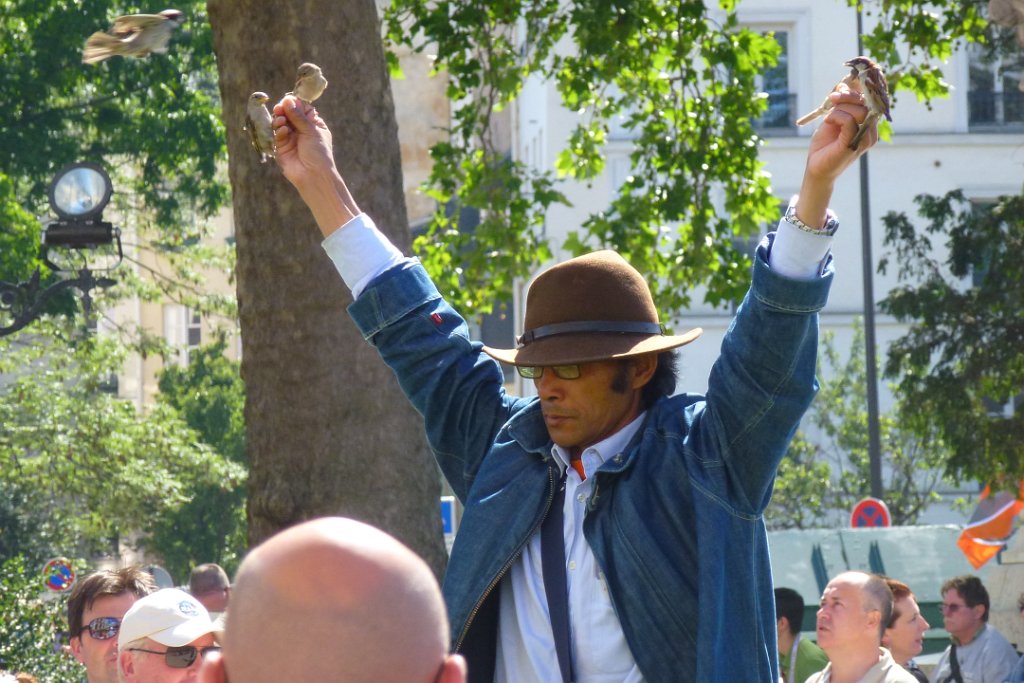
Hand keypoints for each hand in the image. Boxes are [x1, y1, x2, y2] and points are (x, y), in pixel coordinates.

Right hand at [272, 95, 358, 235]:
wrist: (314, 176)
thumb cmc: (319, 154)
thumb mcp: (312, 131)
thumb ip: (298, 116)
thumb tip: (288, 100)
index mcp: (313, 124)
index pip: (301, 108)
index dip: (294, 104)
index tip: (289, 100)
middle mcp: (301, 130)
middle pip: (288, 114)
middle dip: (283, 110)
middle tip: (280, 108)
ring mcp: (290, 138)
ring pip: (280, 123)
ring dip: (279, 119)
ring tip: (281, 120)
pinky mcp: (281, 147)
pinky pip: (277, 135)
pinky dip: (279, 131)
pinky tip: (284, 131)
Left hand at [796, 85, 874, 225]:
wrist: (816, 167)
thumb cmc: (826, 144)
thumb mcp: (834, 118)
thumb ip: (842, 104)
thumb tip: (845, 85)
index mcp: (869, 123)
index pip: (873, 101)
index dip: (860, 89)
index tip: (844, 86)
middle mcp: (871, 131)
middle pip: (867, 103)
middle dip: (848, 96)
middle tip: (832, 98)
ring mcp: (865, 139)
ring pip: (859, 111)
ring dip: (840, 108)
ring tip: (829, 116)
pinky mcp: (854, 145)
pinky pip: (850, 121)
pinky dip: (837, 116)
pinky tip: (829, 121)